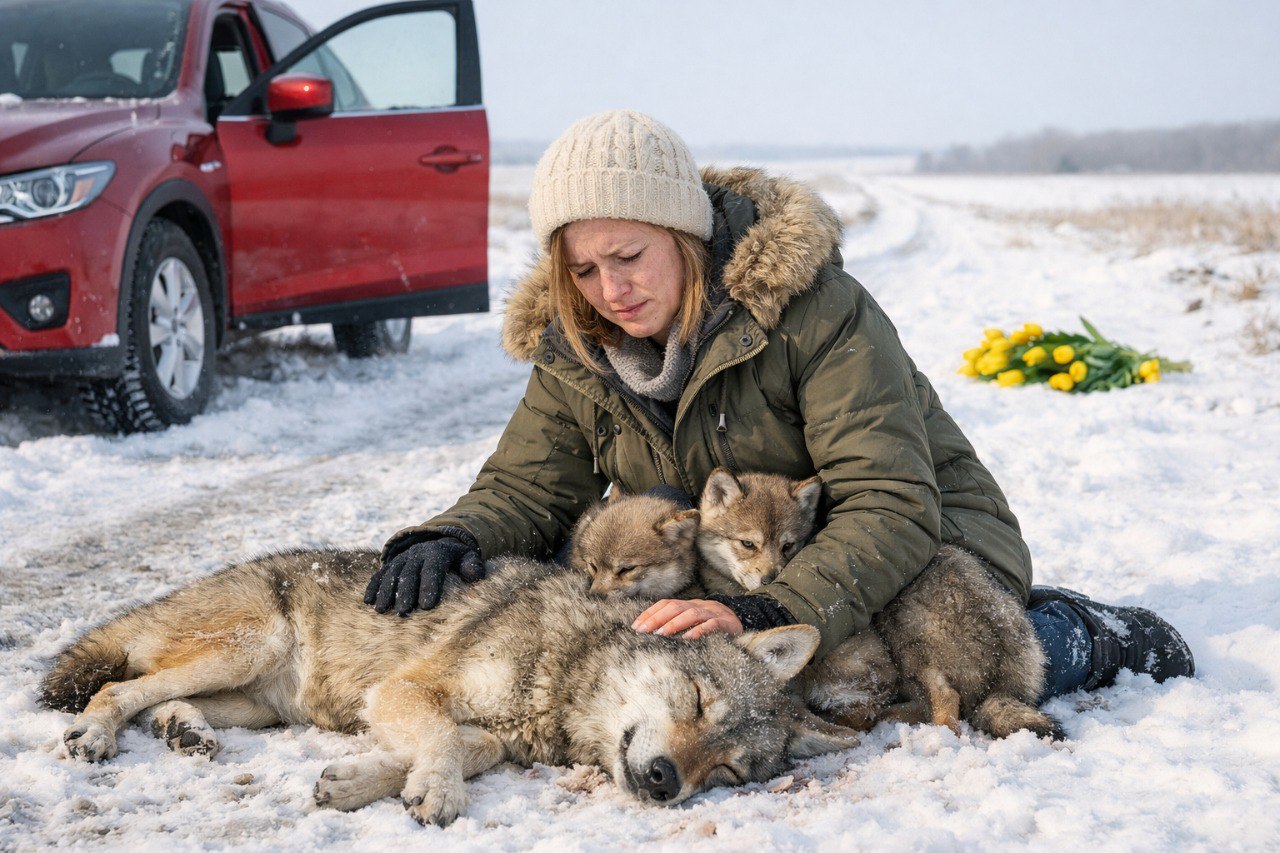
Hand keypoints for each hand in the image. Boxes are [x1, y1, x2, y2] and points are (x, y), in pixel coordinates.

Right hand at [364, 537, 484, 615]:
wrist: (438, 543)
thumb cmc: (456, 559)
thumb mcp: (468, 558)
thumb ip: (472, 565)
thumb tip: (474, 574)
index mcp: (437, 553)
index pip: (433, 569)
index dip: (430, 586)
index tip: (428, 606)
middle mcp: (417, 554)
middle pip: (409, 573)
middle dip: (406, 592)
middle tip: (403, 612)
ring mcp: (402, 558)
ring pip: (391, 573)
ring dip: (386, 591)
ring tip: (382, 610)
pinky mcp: (391, 564)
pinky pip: (380, 573)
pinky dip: (373, 586)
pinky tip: (367, 601)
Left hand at [631, 599, 743, 638]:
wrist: (747, 624)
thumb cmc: (717, 629)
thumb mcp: (696, 625)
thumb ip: (679, 627)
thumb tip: (653, 635)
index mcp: (691, 605)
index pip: (666, 604)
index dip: (650, 613)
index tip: (636, 626)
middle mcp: (701, 606)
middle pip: (675, 606)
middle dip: (657, 618)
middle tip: (643, 631)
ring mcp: (714, 613)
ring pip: (692, 613)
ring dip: (674, 623)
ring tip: (661, 634)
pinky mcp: (727, 623)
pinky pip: (711, 624)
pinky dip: (698, 631)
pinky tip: (687, 638)